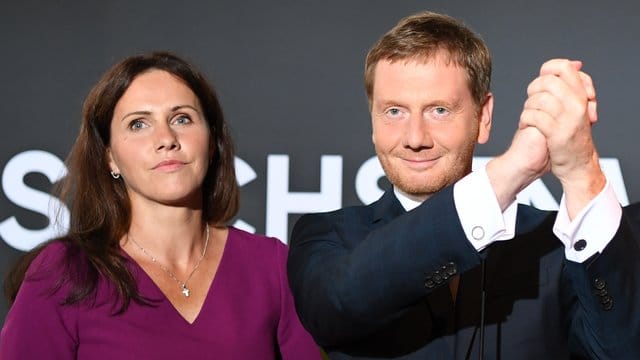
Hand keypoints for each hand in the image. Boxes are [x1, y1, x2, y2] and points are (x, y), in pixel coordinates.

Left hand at [519, 59, 604, 217]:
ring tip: (529, 115)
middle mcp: (577, 104)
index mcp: (581, 95)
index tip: (542, 79)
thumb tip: (575, 63)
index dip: (548, 68)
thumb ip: (574, 86)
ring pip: (538, 99)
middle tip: (532, 101)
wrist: (578, 164)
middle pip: (547, 81)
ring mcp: (568, 119)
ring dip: (528, 107)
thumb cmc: (573, 134)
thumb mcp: (578, 107)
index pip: (564, 67)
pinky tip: (526, 125)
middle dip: (533, 89)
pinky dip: (525, 120)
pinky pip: (534, 117)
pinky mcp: (557, 134)